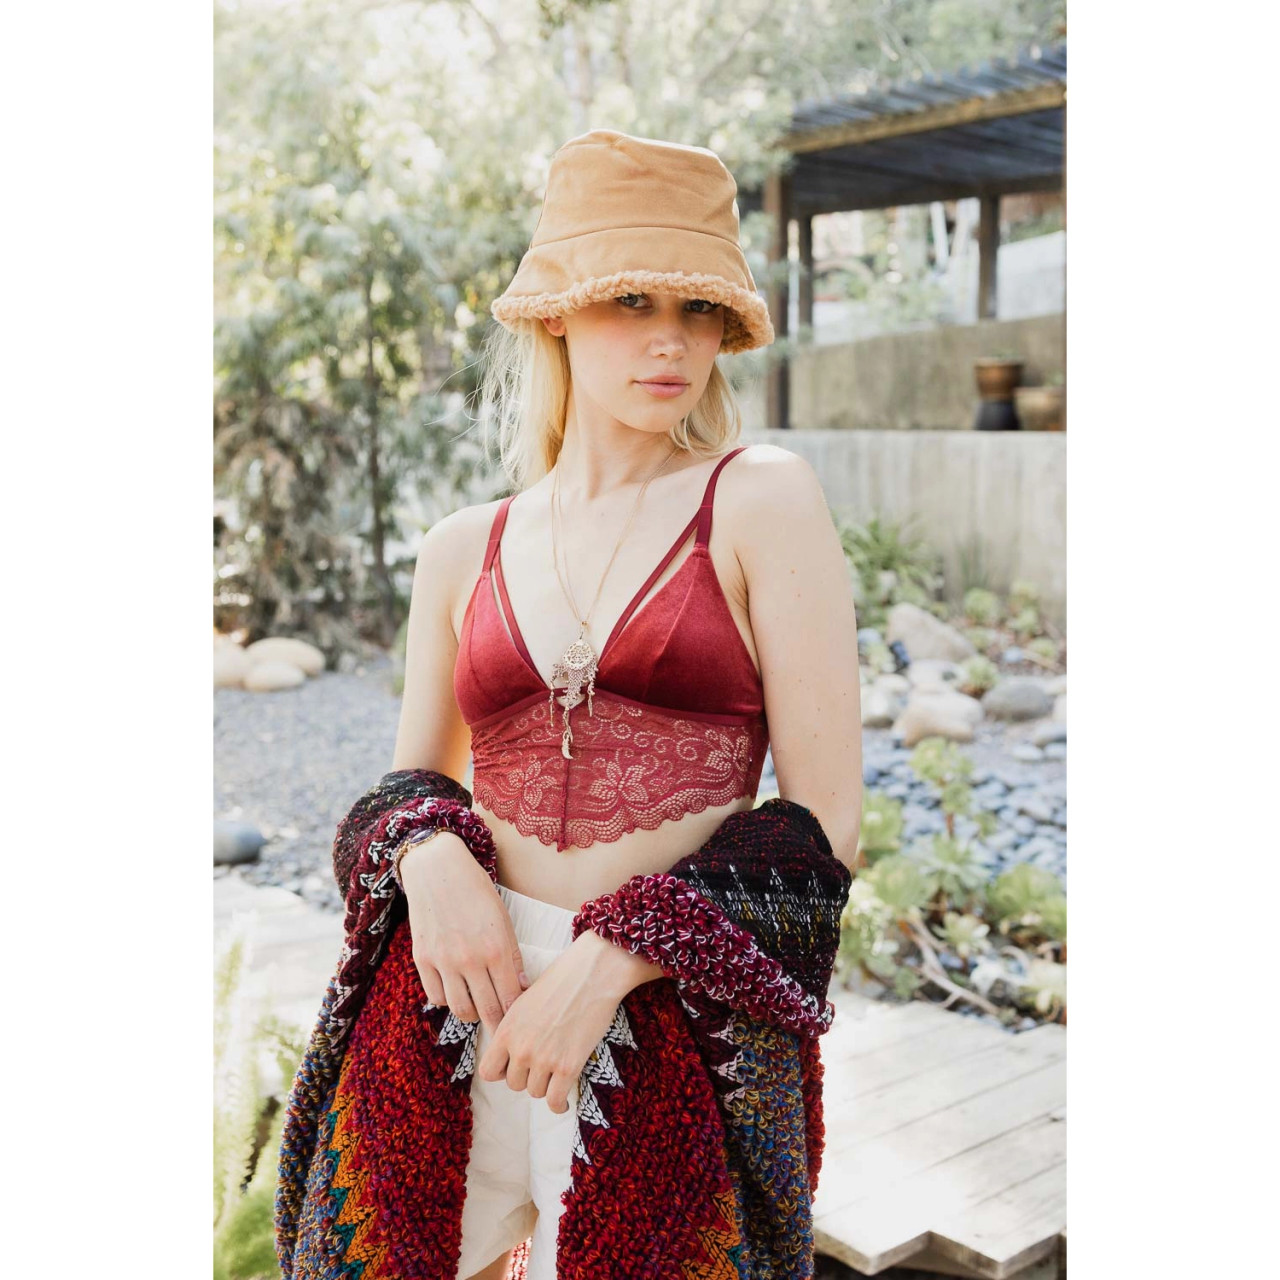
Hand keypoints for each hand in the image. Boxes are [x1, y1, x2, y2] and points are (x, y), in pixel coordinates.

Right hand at [400, 832, 527, 1038]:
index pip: (511, 998)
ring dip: (473, 1014)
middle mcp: (470, 959)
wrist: (437, 869)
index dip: (516, 1016)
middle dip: (498, 1025)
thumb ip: (512, 956)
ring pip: (460, 1010)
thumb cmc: (476, 891)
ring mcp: (443, 961)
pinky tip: (456, 990)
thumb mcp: (503, 919)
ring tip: (479, 1008)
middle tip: (503, 1031)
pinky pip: (436, 997)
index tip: (520, 1023)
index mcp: (496, 948)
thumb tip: (520, 988)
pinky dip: (448, 1000)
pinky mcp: (422, 959)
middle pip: (487, 1010)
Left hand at [476, 931, 627, 1114]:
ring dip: (545, 1086)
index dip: (500, 1072)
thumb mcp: (525, 1001)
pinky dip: (559, 1104)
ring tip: (555, 1076)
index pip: (487, 1071)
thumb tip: (511, 1049)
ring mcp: (543, 1059)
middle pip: (514, 1084)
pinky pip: (555, 1100)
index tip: (513, 1067)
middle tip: (542, 1066)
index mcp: (507, 1029)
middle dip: (527, 1077)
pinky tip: (563, 1101)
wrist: (591, 974)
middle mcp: (521, 1047)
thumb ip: (514, 1027)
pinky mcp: (568, 1067)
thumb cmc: (561, 981)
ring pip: (535, 1092)